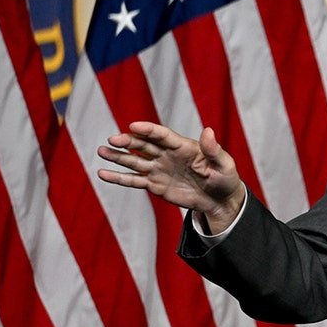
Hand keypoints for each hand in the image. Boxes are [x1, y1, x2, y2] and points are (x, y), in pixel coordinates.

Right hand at [97, 121, 244, 231]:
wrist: (220, 200)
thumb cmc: (225, 179)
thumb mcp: (224, 165)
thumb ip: (214, 150)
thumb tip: (209, 130)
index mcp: (183, 146)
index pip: (162, 135)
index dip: (148, 130)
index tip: (133, 126)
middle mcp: (167, 155)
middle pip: (144, 146)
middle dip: (128, 142)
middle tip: (112, 140)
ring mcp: (159, 169)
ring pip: (135, 161)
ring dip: (118, 157)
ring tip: (101, 151)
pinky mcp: (155, 185)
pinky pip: (134, 181)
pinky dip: (119, 178)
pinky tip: (103, 174)